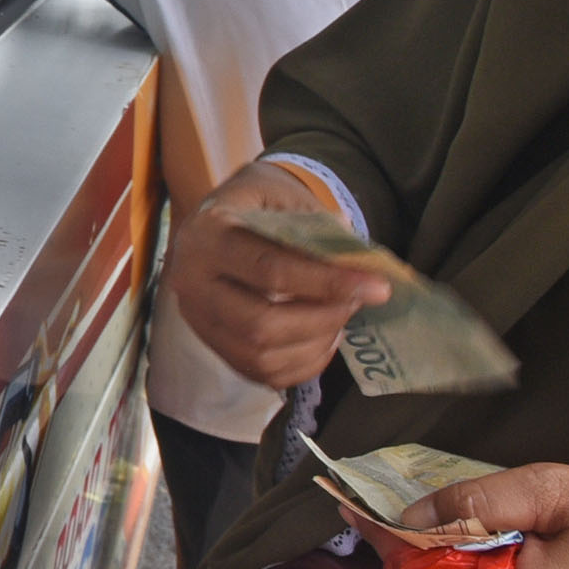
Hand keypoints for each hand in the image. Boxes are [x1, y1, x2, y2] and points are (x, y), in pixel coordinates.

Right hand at [159, 159, 393, 388]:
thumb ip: (319, 228)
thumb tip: (362, 266)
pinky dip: (302, 364)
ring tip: (340, 318)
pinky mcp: (210, 343)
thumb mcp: (286, 196)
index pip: (269, 270)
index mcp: (207, 234)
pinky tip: (323, 337)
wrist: (216, 218)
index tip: (378, 287)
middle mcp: (191, 280)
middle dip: (322, 319)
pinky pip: (260, 372)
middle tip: (357, 303)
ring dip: (314, 343)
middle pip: (260, 324)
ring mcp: (196, 318)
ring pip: (260, 355)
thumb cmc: (257, 204)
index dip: (327, 282)